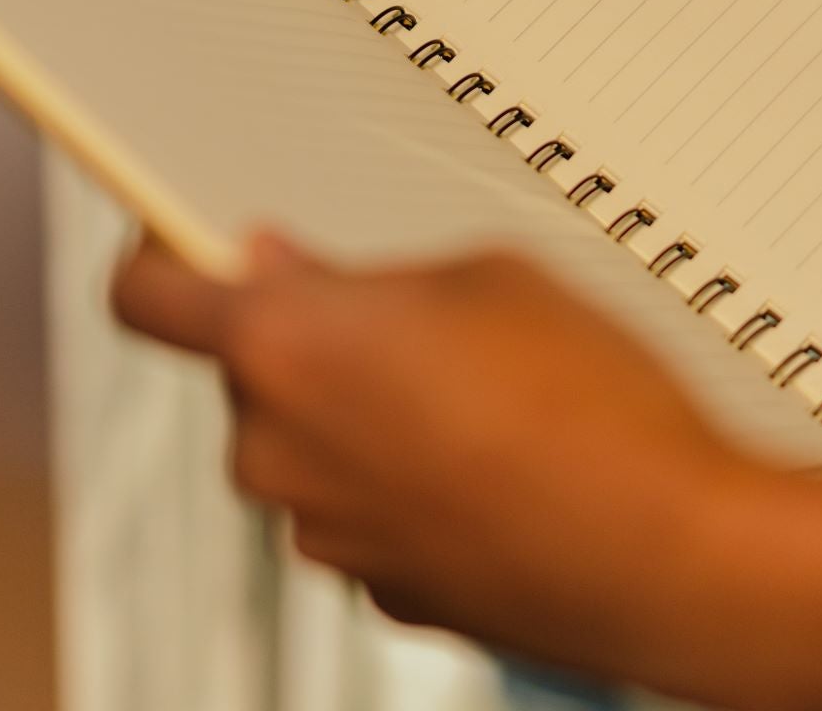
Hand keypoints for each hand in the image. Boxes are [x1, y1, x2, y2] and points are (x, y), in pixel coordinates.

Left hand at [110, 235, 763, 684]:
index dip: (162, 251)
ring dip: (366, 407)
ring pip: (315, 441)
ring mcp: (328, 534)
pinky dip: (409, 475)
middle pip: (252, 372)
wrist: (672, 548)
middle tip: (407, 305)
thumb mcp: (488, 272)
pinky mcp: (385, 588)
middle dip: (313, 333)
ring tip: (482, 383)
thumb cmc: (590, 402)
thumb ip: (372, 275)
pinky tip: (498, 451)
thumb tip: (303, 281)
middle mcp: (279, 454)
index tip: (185, 232)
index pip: (149, 294)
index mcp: (285, 349)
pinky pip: (369, 504)